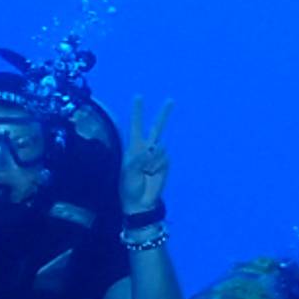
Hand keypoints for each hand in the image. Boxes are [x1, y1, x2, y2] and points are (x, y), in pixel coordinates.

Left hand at [119, 96, 171, 214]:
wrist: (141, 202)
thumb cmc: (129, 186)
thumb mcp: (127, 172)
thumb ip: (137, 159)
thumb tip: (150, 149)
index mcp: (134, 147)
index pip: (136, 126)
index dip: (137, 112)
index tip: (138, 96)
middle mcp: (147, 148)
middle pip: (157, 127)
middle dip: (164, 114)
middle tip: (171, 100)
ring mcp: (157, 155)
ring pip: (159, 147)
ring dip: (151, 160)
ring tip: (145, 172)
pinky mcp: (165, 163)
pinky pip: (163, 158)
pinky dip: (157, 166)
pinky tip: (152, 173)